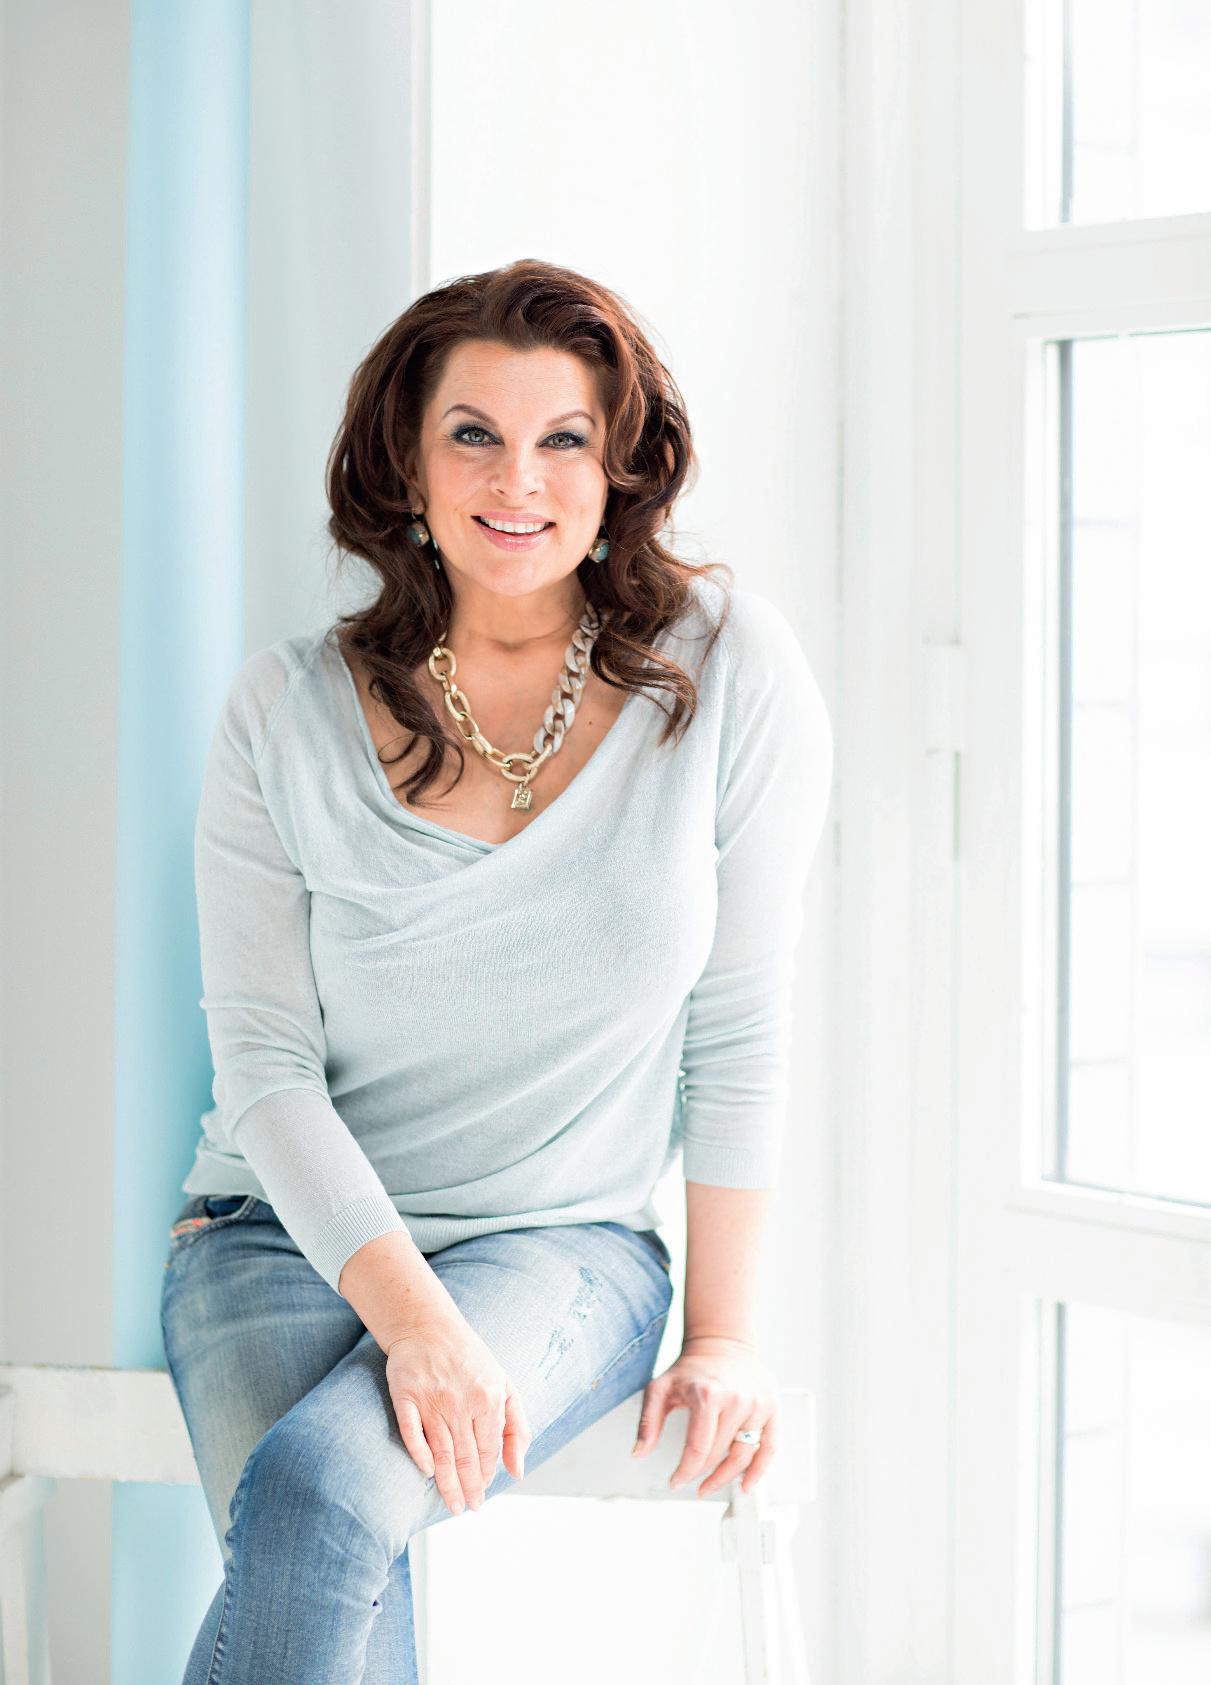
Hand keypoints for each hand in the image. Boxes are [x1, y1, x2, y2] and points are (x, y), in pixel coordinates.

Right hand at [384, 1311, 531, 1516]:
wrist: (429, 1326)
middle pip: (465, 1458)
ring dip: (447, 1484)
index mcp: (488, 1399)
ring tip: (452, 1506)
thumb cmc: (470, 1360)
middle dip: (469, 1488)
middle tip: (468, 1509)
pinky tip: (427, 1472)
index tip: (482, 1492)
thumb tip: (518, 1471)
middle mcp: (460, 1402)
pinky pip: (412, 1433)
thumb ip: (517, 1428)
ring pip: (441, 1452)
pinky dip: (419, 1454)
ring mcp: (431, 1400)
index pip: (488, 1451)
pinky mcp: (405, 1396)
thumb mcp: (505, 1386)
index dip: (486, 1475)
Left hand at [630, 1335, 776, 1496]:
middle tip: (692, 1483)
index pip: (698, 1447)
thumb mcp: (660, 1388)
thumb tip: (639, 1452)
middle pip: (719, 1453)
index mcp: (707, 1394)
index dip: (685, 1471)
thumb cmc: (690, 1369)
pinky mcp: (772, 1406)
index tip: (675, 1481)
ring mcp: (757, 1403)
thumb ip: (648, 1420)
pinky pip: (770, 1447)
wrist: (722, 1342)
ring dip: (727, 1477)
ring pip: (744, 1455)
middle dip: (702, 1474)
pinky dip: (760, 1471)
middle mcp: (736, 1399)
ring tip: (711, 1486)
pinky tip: (746, 1486)